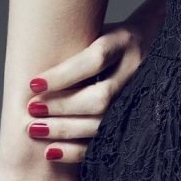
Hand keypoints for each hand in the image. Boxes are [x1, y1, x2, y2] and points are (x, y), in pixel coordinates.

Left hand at [23, 5, 163, 166]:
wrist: (149, 43)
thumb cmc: (107, 38)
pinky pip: (104, 141)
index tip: (32, 84)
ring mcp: (137, 95)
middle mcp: (135, 69)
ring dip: (64, 130)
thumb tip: (32, 73)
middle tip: (31, 110)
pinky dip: (75, 150)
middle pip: (100, 96)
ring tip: (33, 129)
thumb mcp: (95, 30)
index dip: (63, 75)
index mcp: (124, 41)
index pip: (95, 60)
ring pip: (102, 122)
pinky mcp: (131, 118)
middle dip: (62, 106)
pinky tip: (50, 151)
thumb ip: (72, 47)